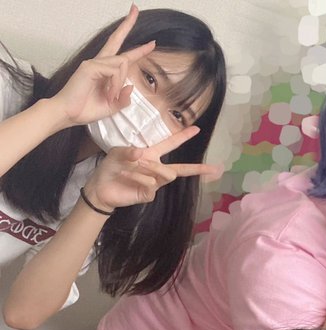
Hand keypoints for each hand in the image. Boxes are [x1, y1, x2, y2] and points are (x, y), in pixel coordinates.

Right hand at [50, 5, 154, 126]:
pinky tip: (108, 94)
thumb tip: (131, 86)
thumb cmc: (86, 109)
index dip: (138, 49)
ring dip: (119, 84)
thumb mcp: (112, 107)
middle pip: (116, 40)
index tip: (152, 43)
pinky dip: (114, 84)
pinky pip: (113, 71)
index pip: (123, 55)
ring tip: (110, 97)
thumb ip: (123, 98)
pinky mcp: (90, 66)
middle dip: (128, 24)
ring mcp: (94, 62)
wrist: (68, 114)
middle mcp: (99, 63)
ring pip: (121, 65)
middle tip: (135, 8)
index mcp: (105, 71)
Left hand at [83, 126, 222, 211]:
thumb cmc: (111, 168)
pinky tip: (126, 176)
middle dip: (198, 169)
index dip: (183, 136)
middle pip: (182, 169)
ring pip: (167, 174)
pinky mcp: (149, 194)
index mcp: (151, 155)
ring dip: (151, 168)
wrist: (101, 188)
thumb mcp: (118, 153)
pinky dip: (138, 177)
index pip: (171, 144)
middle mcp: (156, 169)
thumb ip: (129, 151)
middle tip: (215, 169)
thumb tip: (142, 155)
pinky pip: (151, 184)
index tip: (196, 129)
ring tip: (134, 166)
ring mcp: (154, 183)